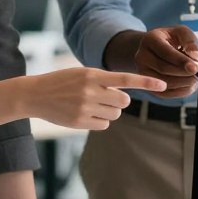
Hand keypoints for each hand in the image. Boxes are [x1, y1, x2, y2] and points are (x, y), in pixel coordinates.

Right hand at [26, 67, 165, 128]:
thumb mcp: (82, 73)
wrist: (35, 94)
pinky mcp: (80, 122)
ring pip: (114, 115)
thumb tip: (125, 96)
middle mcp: (91, 91)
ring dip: (110, 112)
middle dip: (120, 102)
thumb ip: (103, 80)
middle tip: (108, 98)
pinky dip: (100, 121)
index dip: (146, 82)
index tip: (162, 85)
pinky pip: (104, 125)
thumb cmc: (62, 82)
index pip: (125, 79)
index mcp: (93, 75)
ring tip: (93, 105)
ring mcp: (85, 107)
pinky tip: (86, 114)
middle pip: (124, 102)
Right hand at [134, 26, 197, 98]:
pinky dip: (181, 91)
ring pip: (165, 83)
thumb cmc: (172, 40)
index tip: (196, 67)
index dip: (181, 61)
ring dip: (184, 83)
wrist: (157, 49)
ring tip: (196, 78)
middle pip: (164, 69)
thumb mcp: (181, 32)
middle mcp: (142, 56)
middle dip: (184, 73)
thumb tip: (195, 56)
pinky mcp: (148, 86)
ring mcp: (143, 73)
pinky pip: (166, 93)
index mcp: (150, 40)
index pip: (165, 52)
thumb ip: (189, 40)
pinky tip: (189, 85)